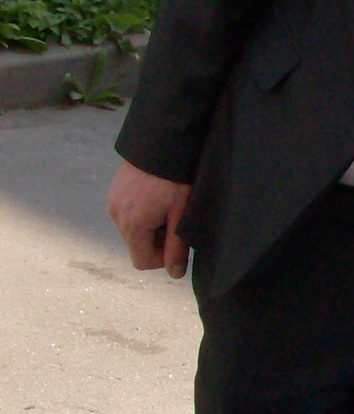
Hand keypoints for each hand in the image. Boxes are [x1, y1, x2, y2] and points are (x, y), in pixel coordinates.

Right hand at [107, 160, 192, 277]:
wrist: (161, 140)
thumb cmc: (174, 177)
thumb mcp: (180, 213)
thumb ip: (176, 246)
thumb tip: (174, 274)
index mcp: (132, 224)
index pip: (141, 261)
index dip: (161, 259)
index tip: (176, 242)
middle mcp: (116, 214)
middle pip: (135, 245)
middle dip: (156, 241)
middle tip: (174, 220)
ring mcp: (112, 201)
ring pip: (131, 229)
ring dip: (149, 226)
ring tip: (167, 206)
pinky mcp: (114, 190)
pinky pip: (127, 213)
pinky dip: (142, 213)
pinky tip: (157, 197)